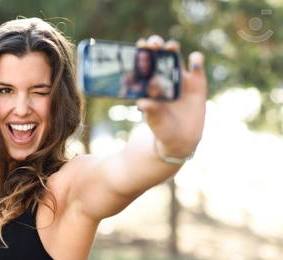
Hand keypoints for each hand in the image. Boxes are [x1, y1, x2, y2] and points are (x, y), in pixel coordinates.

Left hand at [136, 35, 206, 157]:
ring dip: (173, 48)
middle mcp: (163, 77)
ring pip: (176, 57)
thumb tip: (141, 103)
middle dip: (156, 46)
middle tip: (153, 44)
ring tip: (170, 47)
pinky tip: (194, 60)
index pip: (143, 65)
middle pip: (158, 55)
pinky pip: (197, 67)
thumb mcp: (155, 121)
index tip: (139, 47)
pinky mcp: (197, 83)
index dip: (141, 54)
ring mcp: (180, 78)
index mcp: (149, 84)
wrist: (181, 138)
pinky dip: (197, 60)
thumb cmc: (162, 128)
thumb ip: (151, 110)